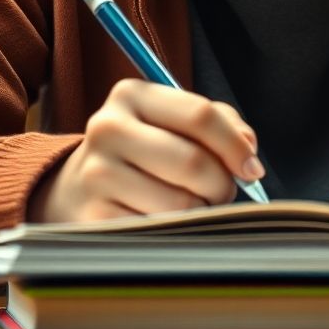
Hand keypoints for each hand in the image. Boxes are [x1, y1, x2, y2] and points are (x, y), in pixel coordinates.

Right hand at [27, 79, 264, 222]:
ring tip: (195, 207)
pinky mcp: (91, 218)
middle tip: (223, 193)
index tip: (252, 168)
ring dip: (201, 212)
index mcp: (131, 95)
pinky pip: (157, 232)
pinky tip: (168, 224)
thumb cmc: (144, 150)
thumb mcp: (172, 121)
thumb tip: (248, 149)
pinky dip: (175, 234)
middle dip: (221, 185)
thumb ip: (220, 123)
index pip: (199, 115)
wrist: (76, 188)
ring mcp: (95, 174)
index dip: (234, 145)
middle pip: (192, 162)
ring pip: (178, 204)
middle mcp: (108, 128)